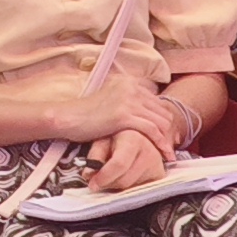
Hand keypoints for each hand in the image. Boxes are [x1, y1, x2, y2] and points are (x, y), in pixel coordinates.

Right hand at [54, 72, 175, 150]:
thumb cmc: (85, 114)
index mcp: (129, 82)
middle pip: (163, 111)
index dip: (163, 120)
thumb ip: (128, 102)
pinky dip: (161, 143)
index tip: (166, 135)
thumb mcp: (110, 100)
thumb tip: (145, 114)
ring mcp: (128, 100)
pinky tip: (164, 154)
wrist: (68, 117)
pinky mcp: (124, 115)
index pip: (157, 102)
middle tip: (169, 146)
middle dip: (169, 130)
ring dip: (167, 138)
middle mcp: (131, 87)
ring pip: (162, 121)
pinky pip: (152, 130)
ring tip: (168, 152)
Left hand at [83, 127, 177, 194]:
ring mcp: (157, 164)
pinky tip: (124, 175)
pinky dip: (128, 186)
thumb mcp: (103, 140)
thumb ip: (95, 156)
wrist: (139, 135)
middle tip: (97, 181)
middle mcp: (149, 151)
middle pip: (125, 180)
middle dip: (108, 184)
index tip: (93, 183)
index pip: (119, 164)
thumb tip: (89, 175)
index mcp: (134, 139)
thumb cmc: (117, 136)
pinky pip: (140, 188)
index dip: (104, 177)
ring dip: (117, 185)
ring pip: (132, 186)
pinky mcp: (160, 174)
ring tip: (111, 174)